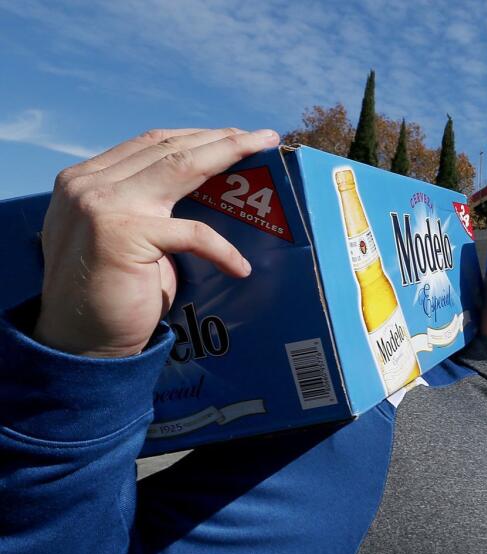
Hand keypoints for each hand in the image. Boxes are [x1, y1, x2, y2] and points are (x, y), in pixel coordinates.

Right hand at [33, 128, 278, 357]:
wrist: (80, 341)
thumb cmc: (110, 293)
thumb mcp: (121, 235)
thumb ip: (143, 206)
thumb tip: (197, 189)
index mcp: (85, 180)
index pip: (148, 144)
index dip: (194, 136)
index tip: (234, 135)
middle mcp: (89, 185)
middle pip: (167, 148)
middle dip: (219, 137)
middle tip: (261, 136)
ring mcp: (103, 206)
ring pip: (180, 167)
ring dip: (228, 154)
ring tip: (261, 150)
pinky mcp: (125, 235)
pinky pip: (193, 232)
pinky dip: (223, 250)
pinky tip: (241, 267)